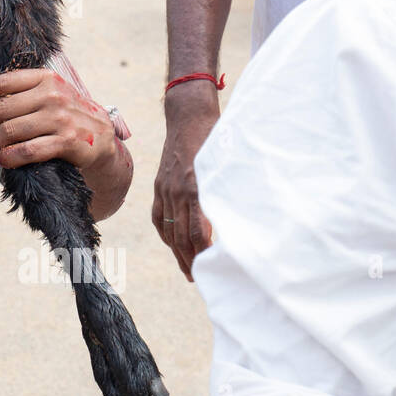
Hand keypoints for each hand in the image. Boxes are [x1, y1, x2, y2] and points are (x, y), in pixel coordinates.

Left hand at [0, 68, 113, 171]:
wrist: (102, 139)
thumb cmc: (67, 116)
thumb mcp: (51, 94)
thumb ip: (23, 92)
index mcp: (46, 78)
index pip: (1, 82)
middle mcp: (53, 95)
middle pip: (0, 109)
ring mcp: (61, 118)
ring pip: (9, 130)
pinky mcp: (68, 142)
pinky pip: (27, 151)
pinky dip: (10, 157)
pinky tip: (5, 159)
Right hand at [152, 87, 219, 280]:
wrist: (189, 116)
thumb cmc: (216, 139)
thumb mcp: (227, 167)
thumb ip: (228, 194)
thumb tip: (238, 223)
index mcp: (196, 189)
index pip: (198, 233)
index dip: (204, 254)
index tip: (215, 268)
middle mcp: (177, 192)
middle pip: (181, 237)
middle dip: (191, 261)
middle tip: (201, 279)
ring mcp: (165, 189)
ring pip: (168, 230)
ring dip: (177, 252)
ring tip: (187, 269)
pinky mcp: (159, 185)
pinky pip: (157, 216)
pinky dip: (165, 233)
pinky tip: (173, 244)